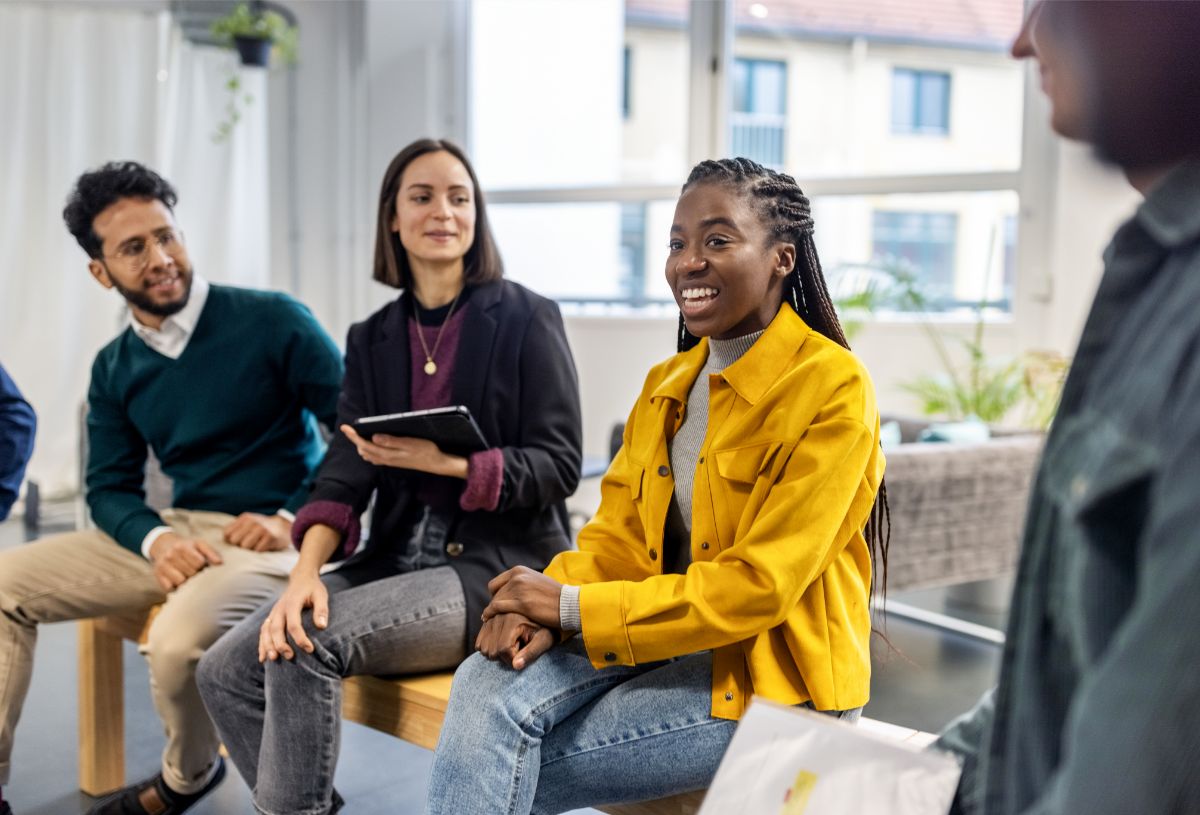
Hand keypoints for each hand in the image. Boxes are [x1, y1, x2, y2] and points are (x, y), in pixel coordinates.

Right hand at [148, 532, 222, 592]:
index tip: (202, 564)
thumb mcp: (199, 544)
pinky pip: (170, 588)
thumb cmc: (187, 547)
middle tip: (195, 571)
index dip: (203, 565)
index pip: (198, 562)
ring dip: (187, 581)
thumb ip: (211, 552)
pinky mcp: (158, 576)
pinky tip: (178, 580)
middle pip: (191, 573)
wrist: (164, 546)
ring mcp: (162, 566)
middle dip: (196, 573)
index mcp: (182, 547)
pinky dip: (176, 586)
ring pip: (181, 581)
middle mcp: (170, 556)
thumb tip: (219, 563)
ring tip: (188, 575)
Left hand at [223, 512, 291, 551]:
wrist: (284, 527)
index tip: (238, 543)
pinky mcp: (270, 537)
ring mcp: (262, 529)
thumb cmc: (262, 529)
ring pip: (245, 546)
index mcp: (245, 518)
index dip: (230, 541)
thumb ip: (235, 529)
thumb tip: (224, 540)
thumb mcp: (248, 524)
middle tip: (249, 544)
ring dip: (250, 549)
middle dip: (240, 546)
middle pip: (234, 541)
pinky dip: (260, 551)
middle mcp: (253, 521)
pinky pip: (257, 550)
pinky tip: (264, 547)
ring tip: (256, 545)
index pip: (227, 533)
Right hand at [259, 569, 328, 661]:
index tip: (310, 649)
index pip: (294, 623)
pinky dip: (262, 645)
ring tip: (273, 659)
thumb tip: (322, 626)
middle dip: (281, 644)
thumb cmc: (313, 589)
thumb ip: (321, 609)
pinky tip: (263, 658)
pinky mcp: (271, 617)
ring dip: (268, 646)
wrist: (301, 578)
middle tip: (290, 657)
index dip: (300, 638)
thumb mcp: (321, 595)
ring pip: (266, 631)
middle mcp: (279, 608)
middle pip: (276, 629)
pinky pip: (263, 632)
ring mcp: (273, 613)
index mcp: (292, 602)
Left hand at [340, 425, 468, 477]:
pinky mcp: (393, 461)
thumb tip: (374, 437)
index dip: (353, 436)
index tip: (345, 427)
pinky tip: (372, 444)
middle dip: (355, 439)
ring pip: (368, 454)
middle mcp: (385, 459)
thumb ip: (391, 441)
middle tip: (351, 428)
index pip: (364, 444)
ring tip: (359, 434)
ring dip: (361, 445)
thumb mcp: (409, 443)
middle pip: (363, 449)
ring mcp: (388, 461)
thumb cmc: (425, 451)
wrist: (436, 463)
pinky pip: (375, 457)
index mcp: (387, 454)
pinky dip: (369, 450)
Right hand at [476, 612, 555, 669]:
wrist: (546, 613)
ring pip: (483, 647)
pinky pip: (479, 642)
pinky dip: (488, 647)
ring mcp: (491, 617)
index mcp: (513, 619)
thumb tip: (515, 666)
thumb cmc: (547, 630)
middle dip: (504, 657)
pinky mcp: (487, 620)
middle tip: (519, 649)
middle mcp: (499, 615)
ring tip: (512, 644)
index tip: (522, 657)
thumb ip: (531, 653)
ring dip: (495, 652)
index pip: (503, 649)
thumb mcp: (545, 641)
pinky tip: (503, 642)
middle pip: (491, 650)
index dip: (512, 659)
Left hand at [482, 566, 562, 628]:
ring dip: (491, 612)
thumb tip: (510, 591)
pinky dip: (490, 614)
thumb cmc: (555, 597)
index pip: (496, 584)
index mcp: (520, 571)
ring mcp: (519, 589)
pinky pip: (497, 608)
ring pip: (495, 602)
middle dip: (494, 606)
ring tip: (490, 621)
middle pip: (495, 594)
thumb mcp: (536, 582)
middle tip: (493, 617)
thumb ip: (522, 584)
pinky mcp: (521, 603)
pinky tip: (488, 620)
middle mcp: (518, 577)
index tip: (498, 606)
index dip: (495, 597)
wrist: (570, 604)